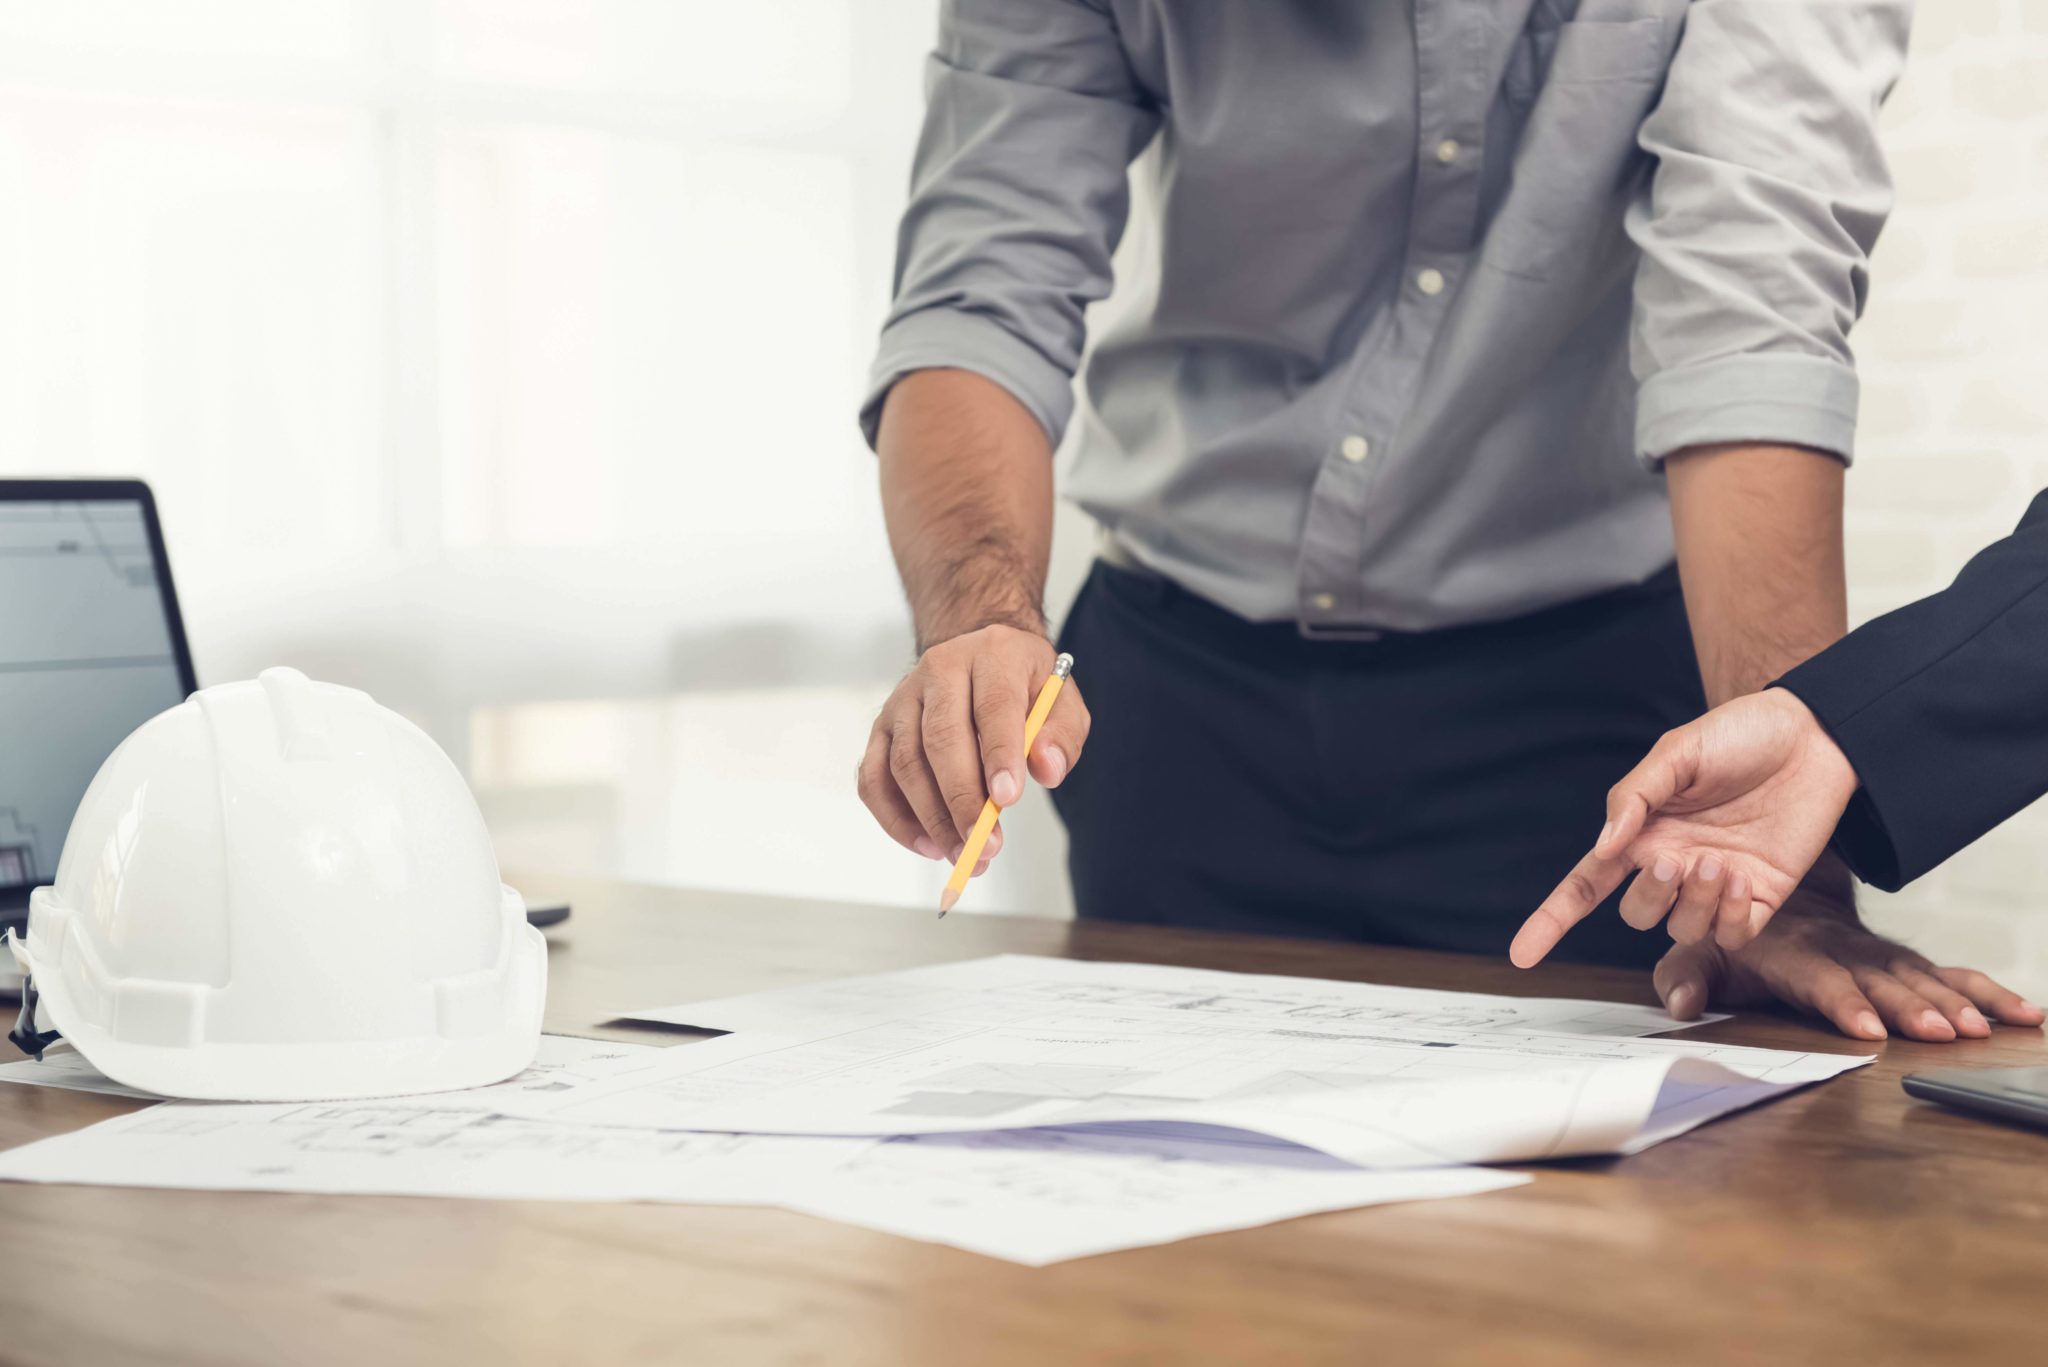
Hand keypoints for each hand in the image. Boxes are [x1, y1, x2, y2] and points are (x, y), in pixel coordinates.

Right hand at [856, 625, 1089, 873]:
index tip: (1007, 799)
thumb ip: (1061, 735)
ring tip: (963, 855)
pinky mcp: (881, 729)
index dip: (998, 754)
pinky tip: (927, 845)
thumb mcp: (1060, 700)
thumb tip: (1047, 771)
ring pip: (905, 763)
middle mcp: (939, 670)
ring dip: (932, 817)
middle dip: (962, 799)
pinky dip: (894, 819)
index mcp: (992, 655)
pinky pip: (873, 778)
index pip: (993, 706)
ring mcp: (903, 699)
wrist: (980, 656)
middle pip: (941, 738)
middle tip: (984, 845)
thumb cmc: (1022, 686)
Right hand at [1511, 689, 1858, 967]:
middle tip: (1675, 860)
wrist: (1815, 737)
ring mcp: (1714, 886)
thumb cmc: (1740, 736)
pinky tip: (1739, 878)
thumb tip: (1603, 847)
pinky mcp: (1759, 898)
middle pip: (1636, 912)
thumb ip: (1633, 798)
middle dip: (1649, 896)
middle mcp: (1672, 864)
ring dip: (1694, 902)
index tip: (1521, 955)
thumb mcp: (1676, 753)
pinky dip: (1729, 917)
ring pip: (1682, 928)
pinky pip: (1731, 935)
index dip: (1552, 920)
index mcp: (1642, 834)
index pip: (1586, 885)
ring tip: (1718, 861)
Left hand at [1651, 889, 2041, 1040]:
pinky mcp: (1903, 961)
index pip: (1819, 979)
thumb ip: (1686, 977)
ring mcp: (1877, 956)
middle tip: (1942, 1033)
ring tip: (1983, 1028)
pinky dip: (1986, 992)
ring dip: (1954, 1002)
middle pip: (1881, 981)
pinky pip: (1949, 973)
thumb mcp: (1697, 948)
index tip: (1867, 1027)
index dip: (1842, 1001)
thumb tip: (1680, 1006)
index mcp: (1792, 953)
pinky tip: (2022, 1013)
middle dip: (1912, 1007)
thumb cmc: (1733, 933)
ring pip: (1922, 977)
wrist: (1776, 889)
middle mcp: (1842, 952)